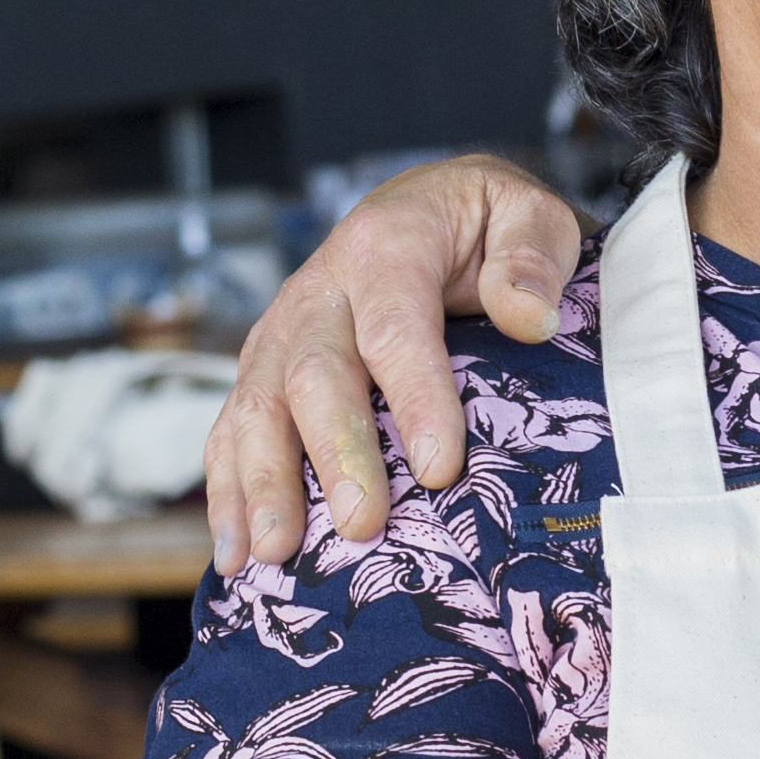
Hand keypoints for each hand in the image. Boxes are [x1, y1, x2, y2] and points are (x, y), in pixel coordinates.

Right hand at [198, 154, 582, 570]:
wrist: (426, 204)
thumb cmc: (484, 225)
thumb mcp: (527, 215)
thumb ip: (532, 255)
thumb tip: (528, 316)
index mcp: (385, 248)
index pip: (397, 329)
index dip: (416, 400)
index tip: (440, 469)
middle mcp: (319, 291)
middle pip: (314, 376)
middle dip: (336, 456)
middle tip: (363, 525)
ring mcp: (281, 333)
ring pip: (258, 408)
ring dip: (264, 485)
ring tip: (278, 554)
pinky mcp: (262, 368)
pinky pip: (231, 430)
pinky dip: (227, 493)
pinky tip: (236, 554)